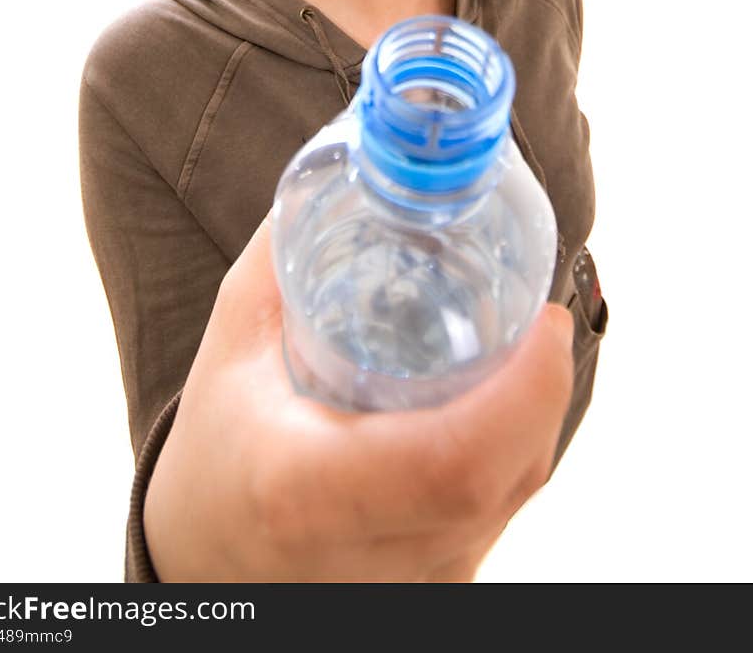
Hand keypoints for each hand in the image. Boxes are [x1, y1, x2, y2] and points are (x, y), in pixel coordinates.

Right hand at [143, 207, 573, 582]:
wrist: (209, 562)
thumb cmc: (218, 447)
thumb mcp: (235, 339)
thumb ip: (290, 246)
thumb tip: (363, 158)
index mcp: (303, 490)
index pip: (452, 463)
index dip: (524, 392)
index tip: (544, 319)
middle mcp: (366, 555)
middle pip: (502, 475)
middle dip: (540, 387)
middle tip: (535, 319)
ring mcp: (407, 586)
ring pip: (513, 498)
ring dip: (531, 415)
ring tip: (518, 352)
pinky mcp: (436, 593)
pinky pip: (502, 515)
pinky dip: (513, 452)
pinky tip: (493, 407)